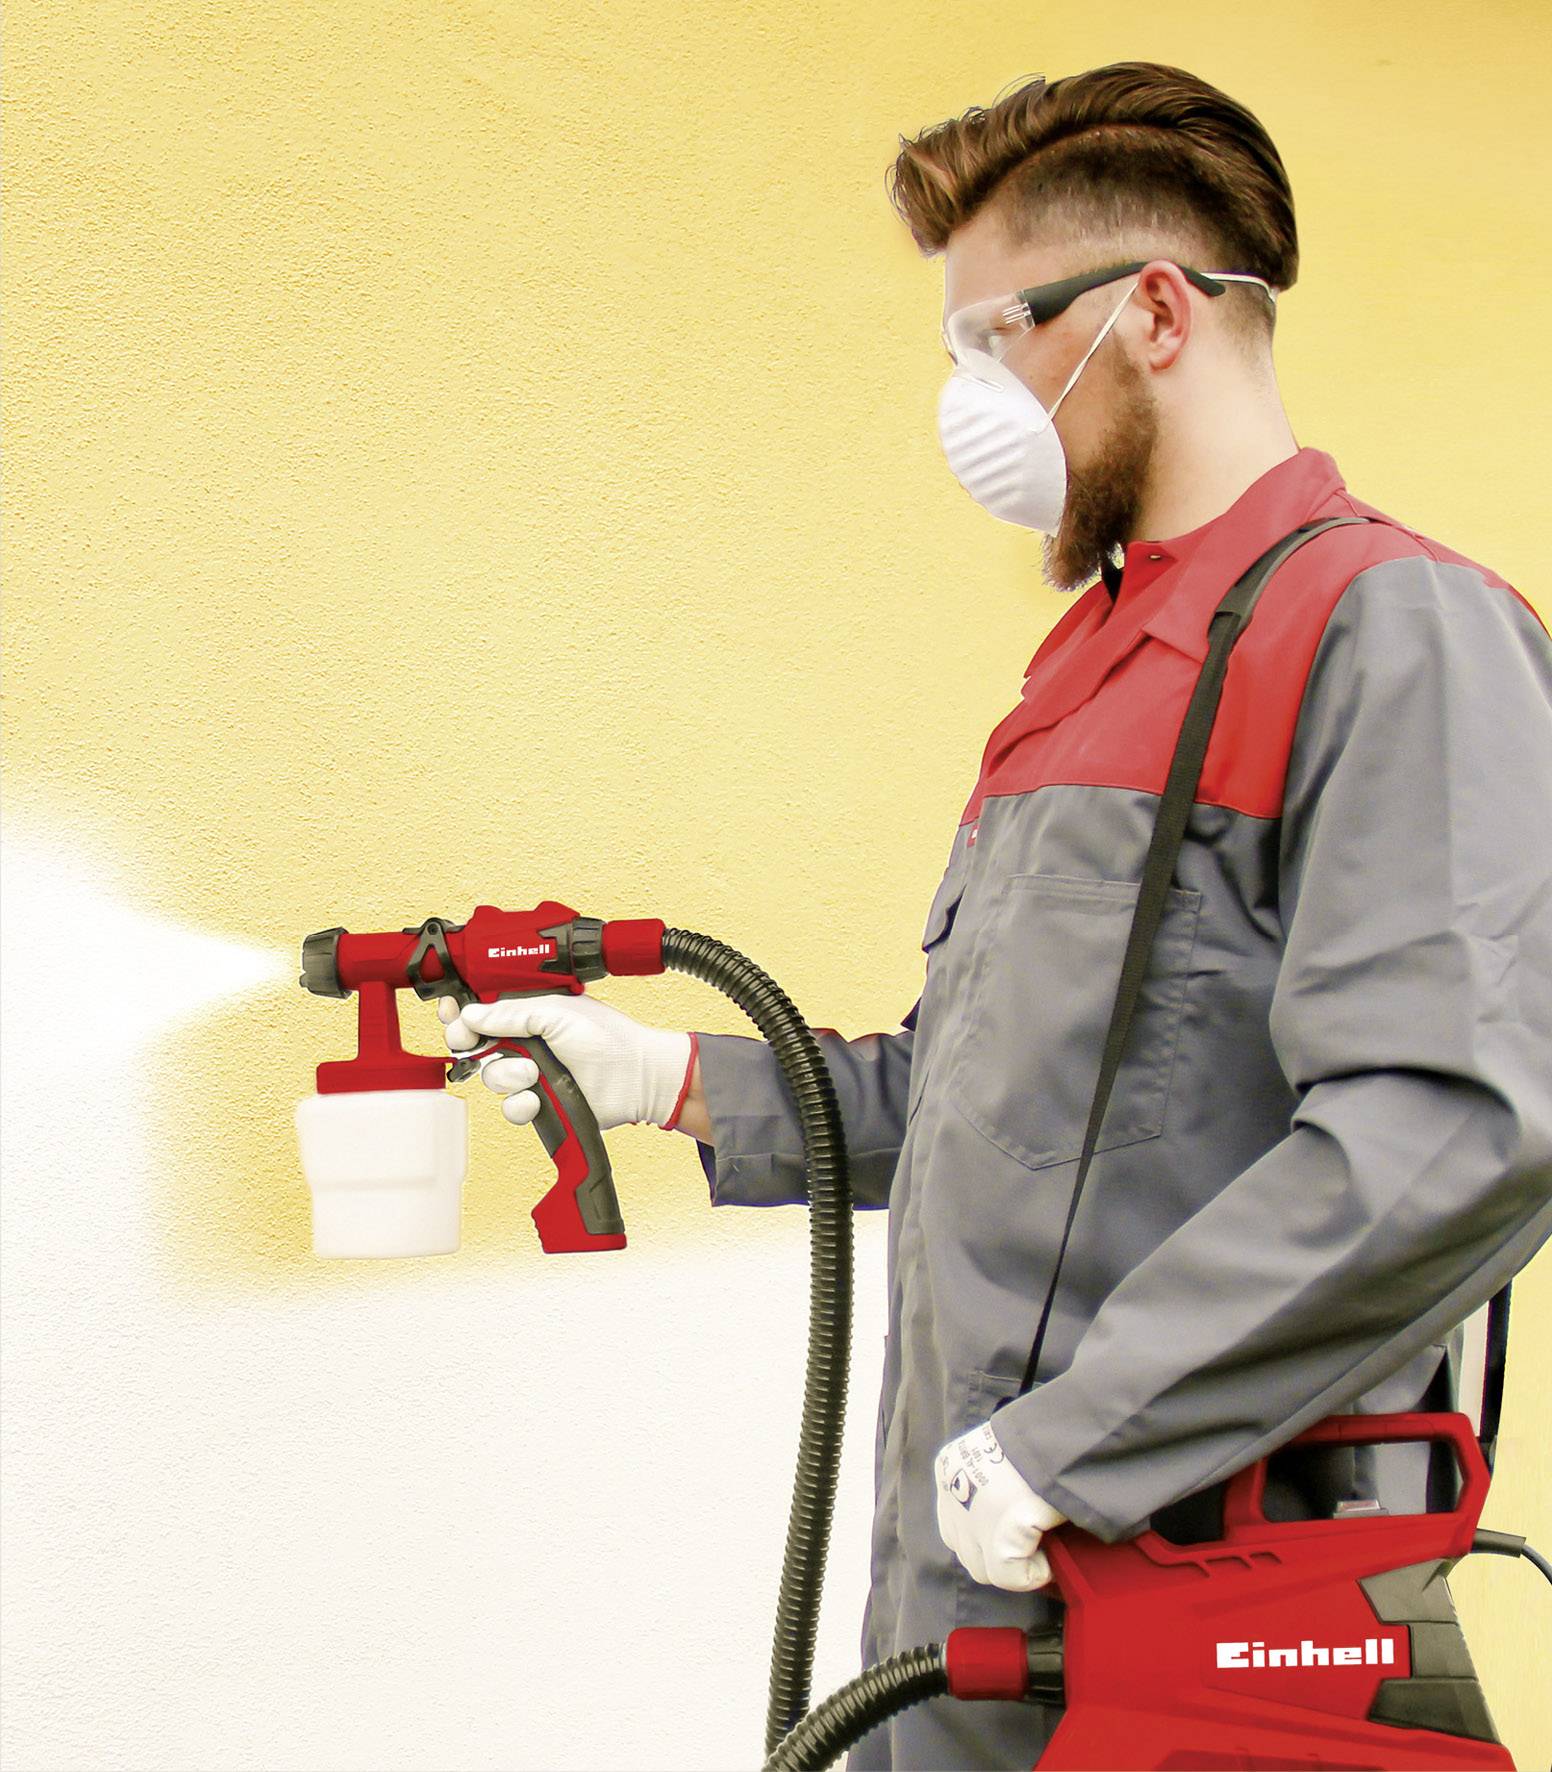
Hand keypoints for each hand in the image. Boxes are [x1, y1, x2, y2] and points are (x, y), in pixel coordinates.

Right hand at [438, 993, 693, 1132]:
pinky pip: (511, 1108)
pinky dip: (520, 1104)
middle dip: (473, 1046)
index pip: (483, 1013)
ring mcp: (532, 1075)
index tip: (450, 1015)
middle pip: (477, 1047)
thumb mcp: (556, 1012)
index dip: (461, 1016)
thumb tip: (470, 1015)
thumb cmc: (608, 1038)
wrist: (637, 1077)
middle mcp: (527, 1044)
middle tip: (472, 1043)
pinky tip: (536, 1097)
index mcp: (529, 1014)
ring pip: (492, 1079)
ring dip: (507, 1075)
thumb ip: (511, 1014)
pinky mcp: (541, 1104)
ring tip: (533, 1071)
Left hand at [934, 1419, 1066, 1590]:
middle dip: (995, 1556)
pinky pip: (1011, 1576)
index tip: (1017, 1534)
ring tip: (1044, 1550)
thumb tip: (1011, 1527)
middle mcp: (951, 1492)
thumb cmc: (1043, 1436)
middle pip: (964, 1549)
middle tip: (1031, 1547)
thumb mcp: (1005, 1453)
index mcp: (950, 1467)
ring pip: (984, 1569)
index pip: (955, 1521)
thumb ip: (995, 1484)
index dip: (985, 1535)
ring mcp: (971, 1517)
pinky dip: (1034, 1574)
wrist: (1064, 1431)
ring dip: (1013, 1567)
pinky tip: (1053, 1559)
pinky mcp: (998, 1538)